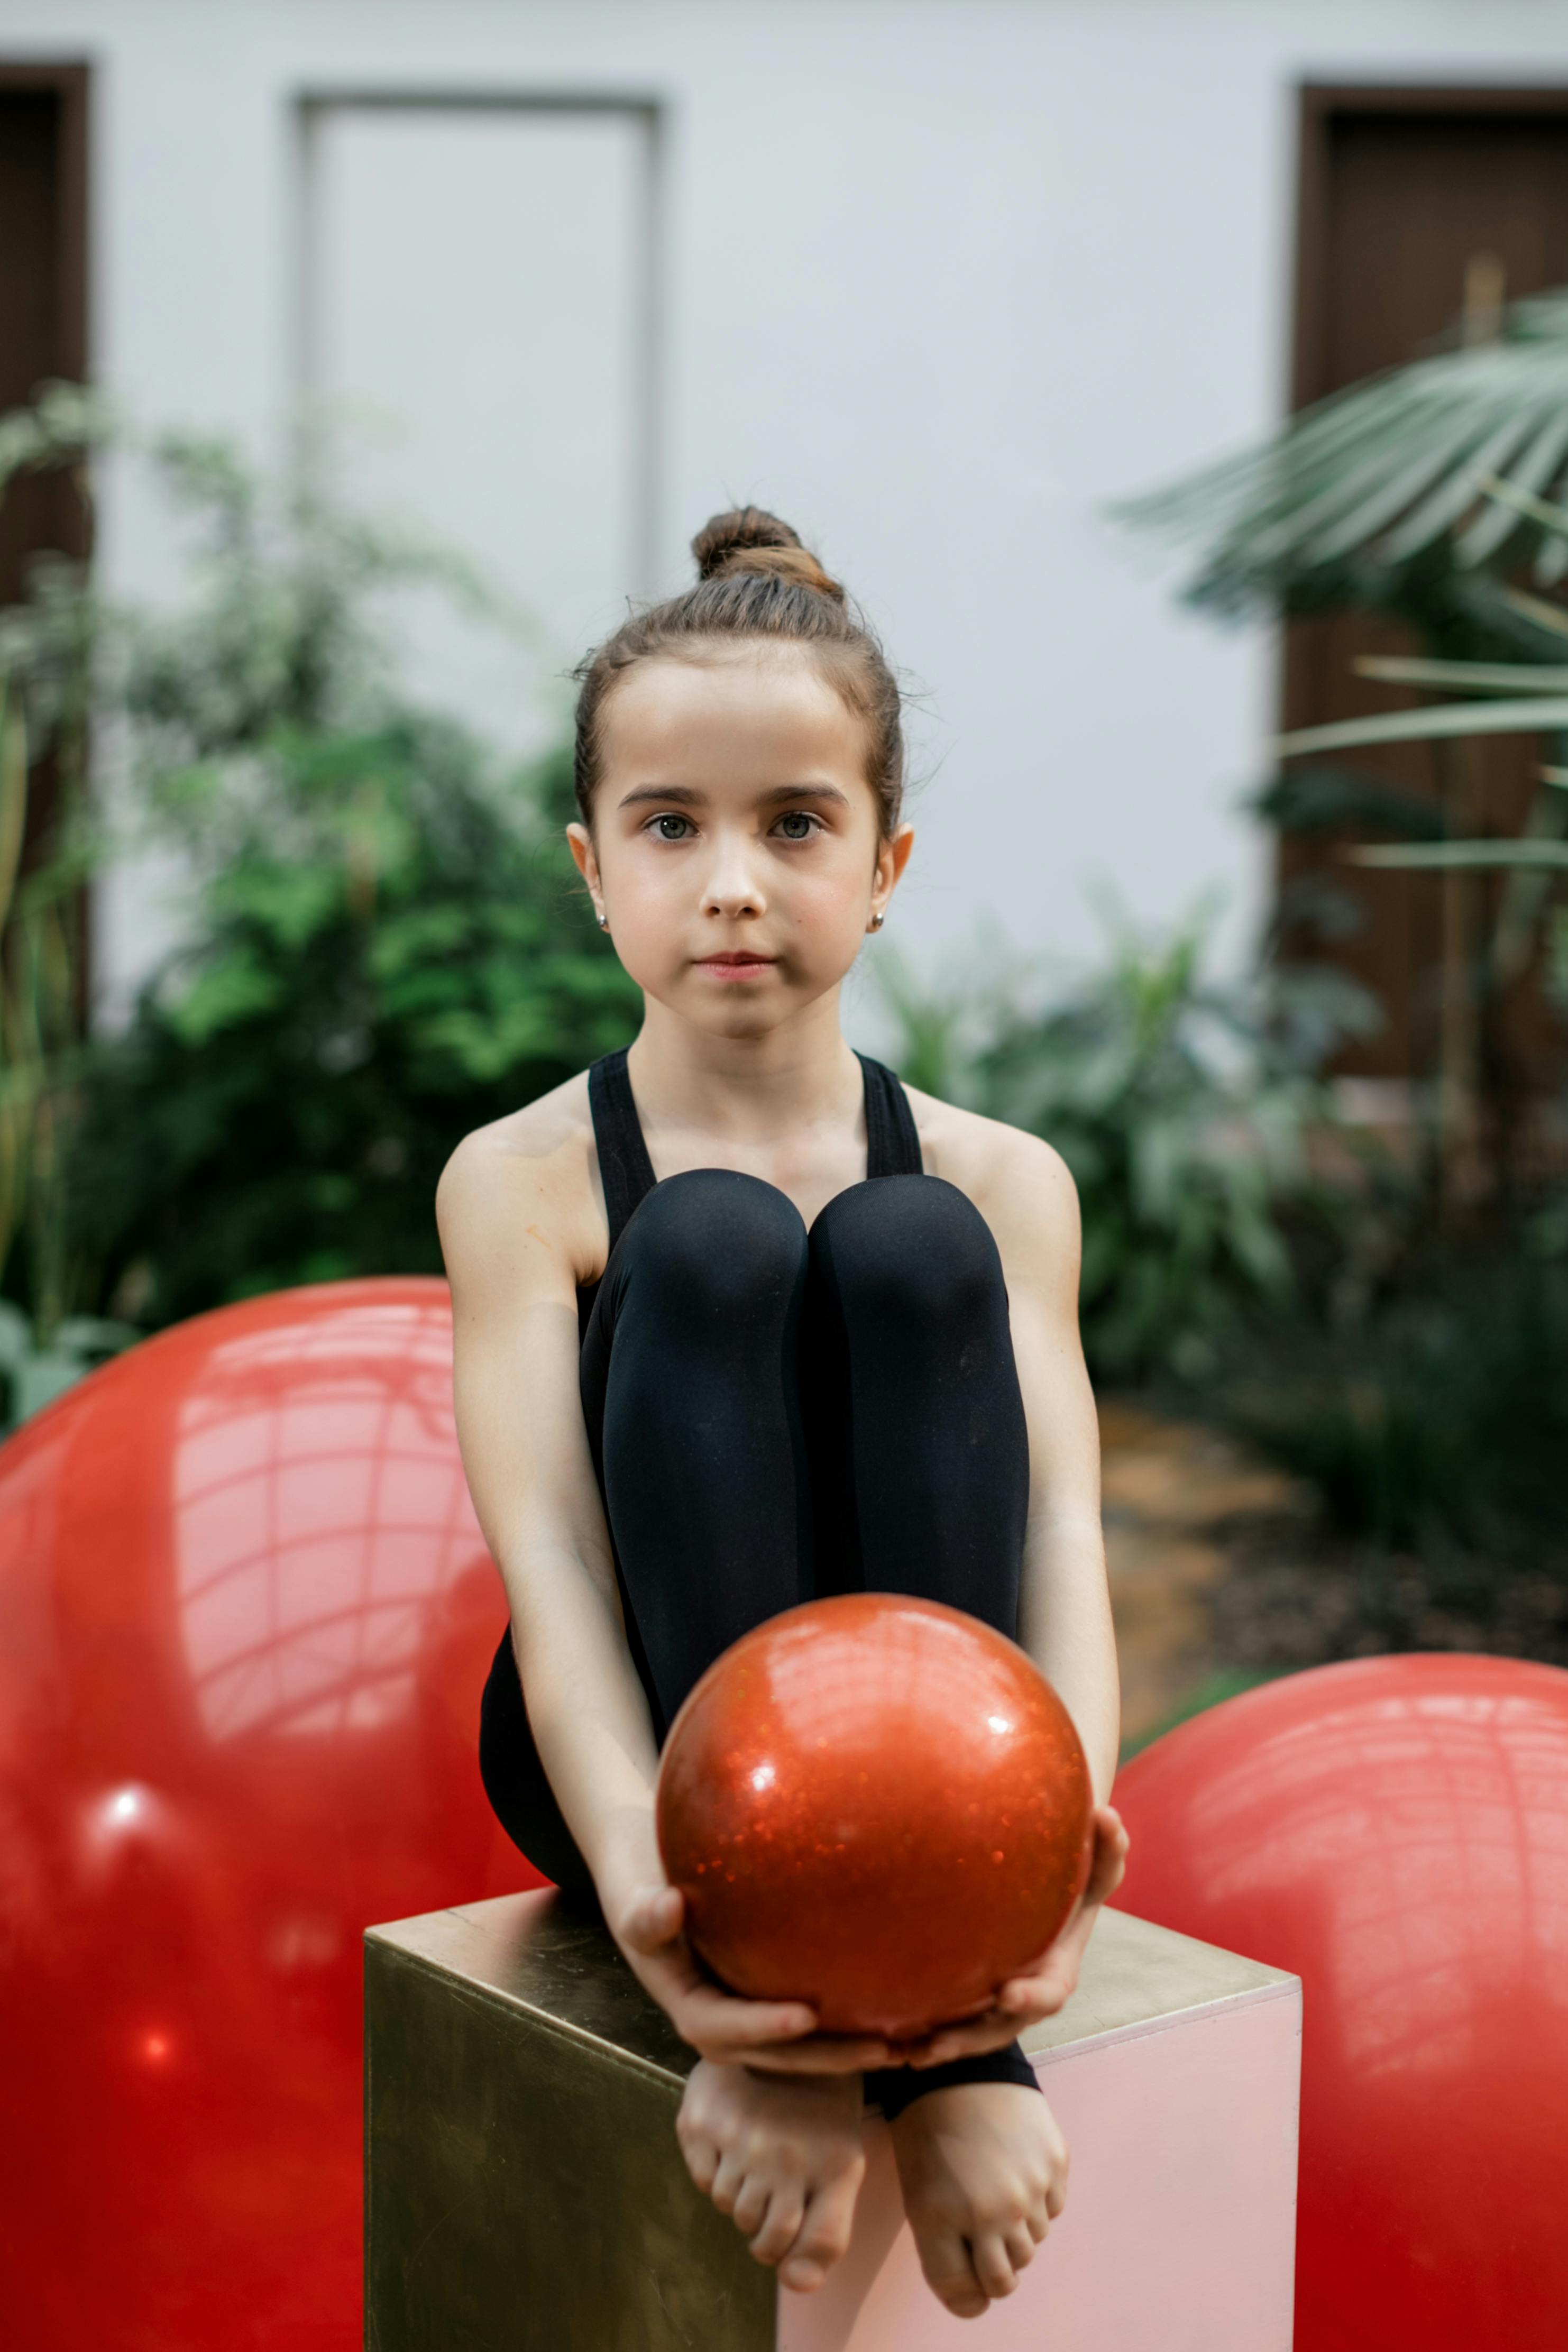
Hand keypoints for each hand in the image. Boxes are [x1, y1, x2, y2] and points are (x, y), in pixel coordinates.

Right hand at [612, 1882, 897, 2073]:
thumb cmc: (649, 1894)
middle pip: (778, 2056)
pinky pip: (811, 2032)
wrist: (657, 1895)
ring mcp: (750, 2025)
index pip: (728, 2028)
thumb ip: (648, 1916)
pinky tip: (898, 2022)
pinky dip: (848, 2031)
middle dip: (827, 2057)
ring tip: (904, 2048)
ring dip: (849, 2055)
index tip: (807, 2015)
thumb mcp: (640, 1906)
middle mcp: (724, 2030)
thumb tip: (669, 1904)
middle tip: (881, 2049)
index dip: (765, 2026)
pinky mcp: (771, 2011)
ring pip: (801, 2053)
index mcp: (692, 2011)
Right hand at [676, 2061, 866, 2292]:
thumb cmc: (817, 2111)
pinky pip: (703, 2182)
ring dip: (740, 2198)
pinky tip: (730, 2140)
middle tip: (768, 2198)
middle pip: (767, 2239)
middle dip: (765, 2235)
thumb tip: (796, 2285)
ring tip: (753, 2158)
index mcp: (835, 2165)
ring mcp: (741, 2141)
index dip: (799, 2260)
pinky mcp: (702, 2125)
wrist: (781, 2036)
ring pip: (731, 2210)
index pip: (820, 2244)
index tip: (790, 2254)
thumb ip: (826, 2232)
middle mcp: (788, 2157)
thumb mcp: (840, 2164)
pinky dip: (714, 2172)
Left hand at [890, 2079, 1068, 2317]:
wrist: (963, 2066)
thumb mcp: (917, 2193)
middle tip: (982, 2233)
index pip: (967, 2295)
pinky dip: (1039, 2202)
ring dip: (1017, 2231)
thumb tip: (976, 2299)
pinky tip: (1017, 2169)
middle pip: (1006, 2278)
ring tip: (997, 2189)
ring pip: (1032, 2245)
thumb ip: (942, 2251)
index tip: (969, 2279)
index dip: (968, 2294)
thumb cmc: (929, 2131)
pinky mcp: (1054, 2165)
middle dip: (994, 2265)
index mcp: (942, 2220)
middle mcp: (989, 2214)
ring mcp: (1027, 2190)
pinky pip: (1053, 2210)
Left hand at [896, 1805, 1129, 2067]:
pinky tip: (884, 2036)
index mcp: (1056, 1969)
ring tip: (907, 2053)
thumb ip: (1108, 1847)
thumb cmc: (1075, 1876)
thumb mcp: (1097, 1864)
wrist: (1046, 1889)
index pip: (1049, 1994)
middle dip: (971, 2039)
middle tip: (937, 2046)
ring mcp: (993, 2000)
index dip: (1031, 1998)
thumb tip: (1107, 1815)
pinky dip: (921, 2033)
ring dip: (940, 2046)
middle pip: (1000, 2027)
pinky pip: (944, 2020)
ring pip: (968, 2033)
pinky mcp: (966, 1994)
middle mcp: (1024, 1993)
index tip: (1007, 1993)